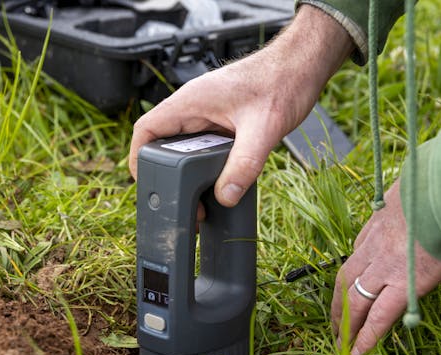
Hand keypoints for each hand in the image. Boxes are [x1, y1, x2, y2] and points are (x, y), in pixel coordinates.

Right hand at [128, 5, 354, 206]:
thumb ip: (244, 164)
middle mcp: (194, 107)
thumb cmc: (282, 82)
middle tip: (182, 201)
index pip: (146, 129)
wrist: (302, 66)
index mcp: (191, 101)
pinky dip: (206, 167)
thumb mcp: (263, 129)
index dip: (138, 158)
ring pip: (184, 148)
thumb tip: (226, 196)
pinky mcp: (222, 121)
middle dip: (167, 175)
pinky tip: (218, 183)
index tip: (145, 184)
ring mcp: (207, 114)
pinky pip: (203, 147)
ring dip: (188, 173)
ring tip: (200, 199)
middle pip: (162, 144)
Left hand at [331, 178, 440, 354]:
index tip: (353, 282)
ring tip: (341, 344)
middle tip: (334, 321)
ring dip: (345, 323)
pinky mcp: (403, 284)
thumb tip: (429, 186)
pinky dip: (366, 335)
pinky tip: (358, 351)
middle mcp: (375, 244)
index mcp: (381, 218)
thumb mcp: (420, 183)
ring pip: (354, 299)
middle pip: (345, 277)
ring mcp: (385, 265)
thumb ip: (417, 196)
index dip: (354, 269)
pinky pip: (378, 315)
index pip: (359, 248)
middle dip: (337, 302)